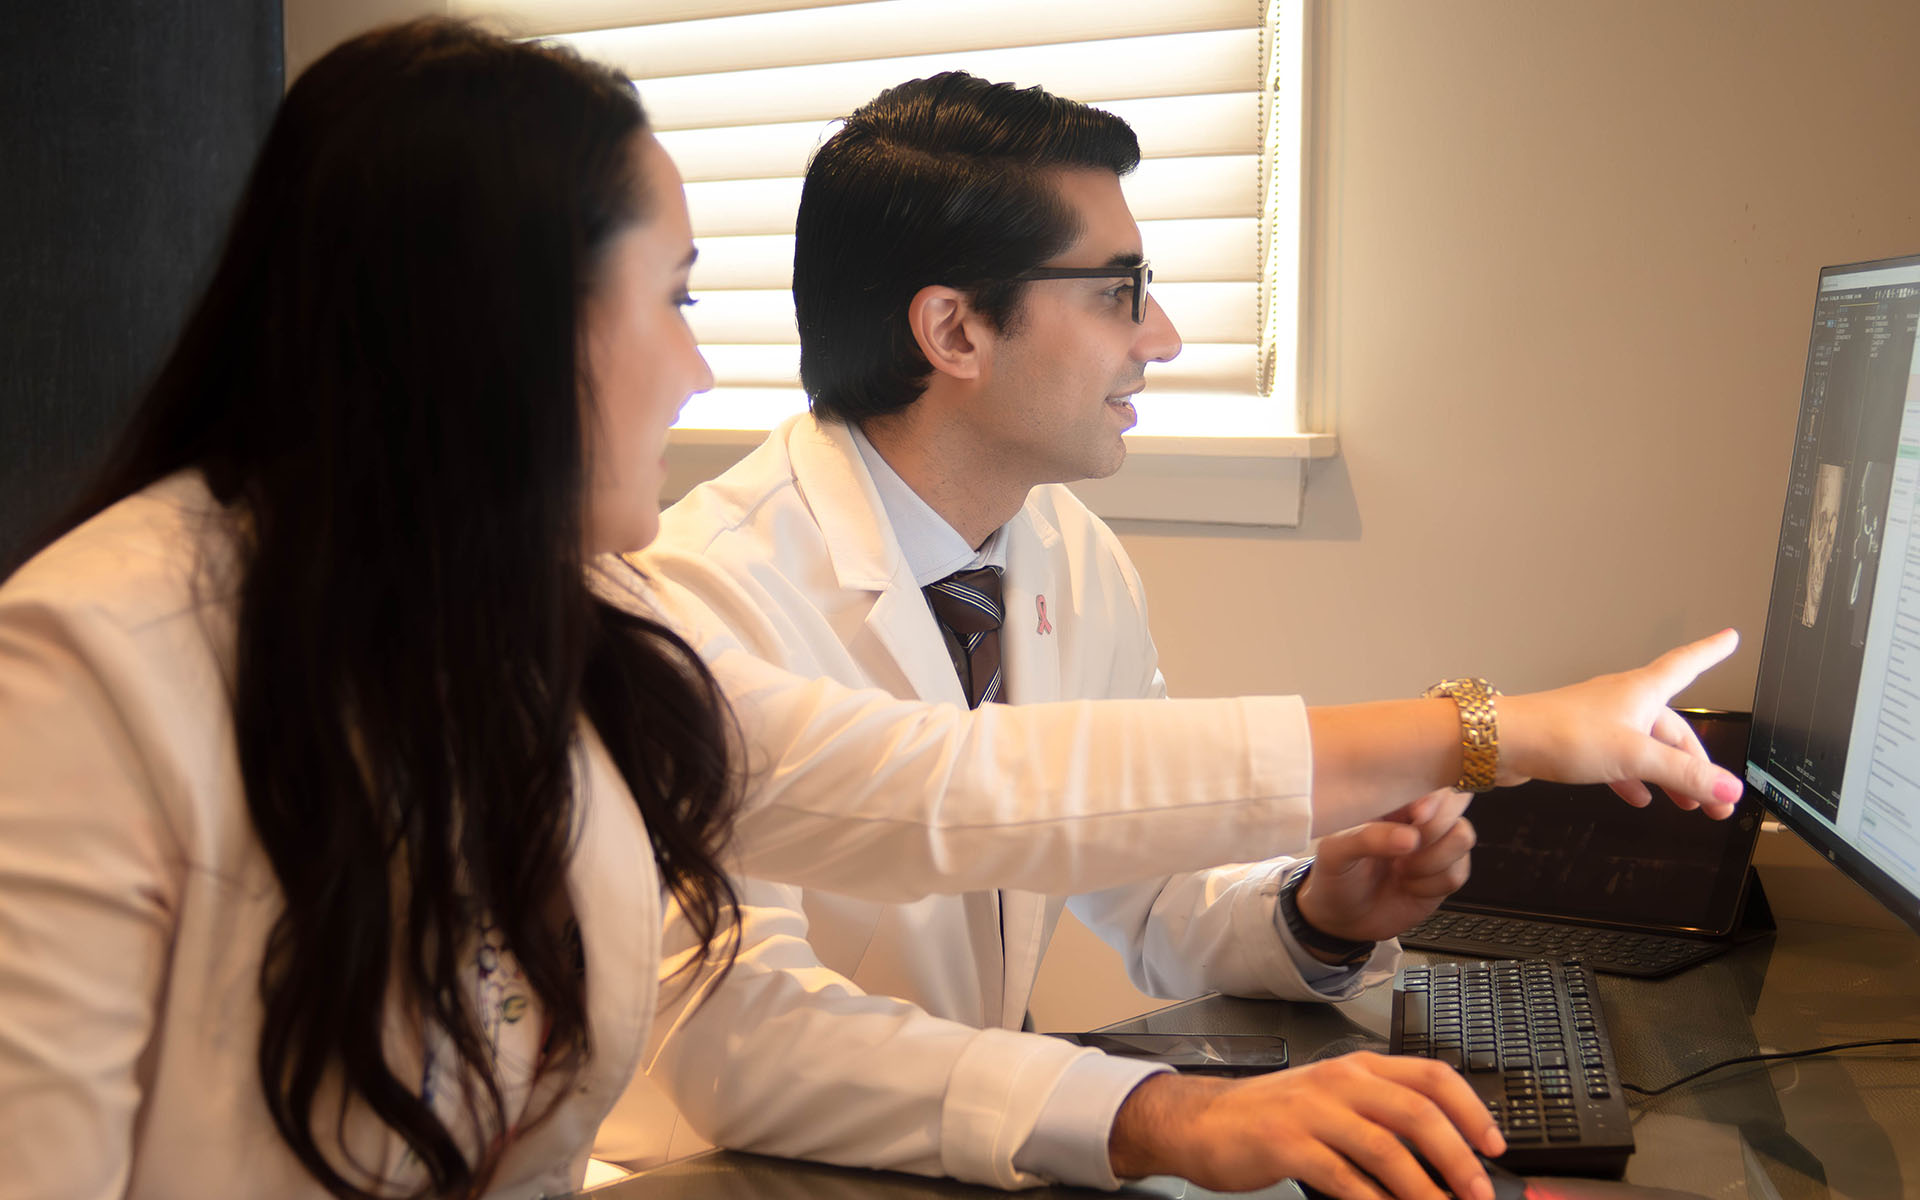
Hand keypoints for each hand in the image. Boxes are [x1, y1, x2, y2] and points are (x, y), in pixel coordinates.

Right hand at [1108, 1052, 1505, 1199]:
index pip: (1431, 1076)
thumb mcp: (1330, 1101)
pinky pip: (1345, 1178)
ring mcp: (1311, 1110)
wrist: (1202, 1121)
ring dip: (1424, 1190)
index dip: (1471, 1110)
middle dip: (1458, 1158)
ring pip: (1387, 1149)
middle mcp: (1339, 1081)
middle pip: (1418, 1113)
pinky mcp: (1286, 1143)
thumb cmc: (1271, 1117)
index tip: (1495, 1145)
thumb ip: (1379, 1116)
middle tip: (1478, 1192)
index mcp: (1358, 1067)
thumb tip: (1442, 1155)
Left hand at [1296, 789, 1475, 945]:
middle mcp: (1415, 821)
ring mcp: (1433, 847)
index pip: (1425, 781)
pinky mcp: (1443, 875)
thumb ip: (1367, 839)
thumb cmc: (1335, 878)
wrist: (1342, 921)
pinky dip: (1434, 884)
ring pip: (1462, 837)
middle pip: (1454, 805)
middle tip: (1407, 851)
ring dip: (1434, 860)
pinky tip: (1410, 887)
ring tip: (1403, 870)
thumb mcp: (1336, 855)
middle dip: (1434, 830)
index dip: (1430, 797)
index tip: (1418, 816)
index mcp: (1389, 803)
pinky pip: (1459, 872)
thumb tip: (1408, 837)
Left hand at [1499, 629, 1743, 817]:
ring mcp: (1601, 721)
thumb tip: (1730, 789)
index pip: (1687, 664)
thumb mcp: (1635, 756)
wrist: (1504, 743)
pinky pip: (1620, 759)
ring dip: (1670, 777)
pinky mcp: (1580, 741)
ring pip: (1648, 748)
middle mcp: (1624, 701)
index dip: (1711, 651)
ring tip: (1687, 805)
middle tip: (1717, 800)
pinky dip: (1635, 778)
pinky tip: (1638, 797)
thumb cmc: (1562, 734)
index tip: (1729, 638)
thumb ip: (1683, 775)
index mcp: (1642, 692)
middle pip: (1674, 728)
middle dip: (1699, 765)